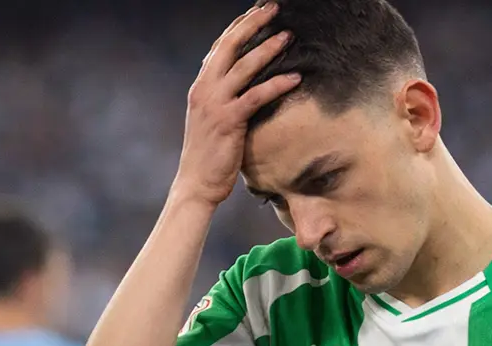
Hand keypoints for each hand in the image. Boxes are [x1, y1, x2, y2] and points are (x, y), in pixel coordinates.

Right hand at [174, 2, 301, 207]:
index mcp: (200, 86)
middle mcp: (204, 89)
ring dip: (268, 49)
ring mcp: (215, 104)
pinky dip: (276, 85)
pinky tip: (295, 77)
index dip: (238, 27)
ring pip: (244, 67)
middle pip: (230, 46)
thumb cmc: (209, 155)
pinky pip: (256, 96)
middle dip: (253, 25)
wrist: (196, 183)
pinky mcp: (228, 121)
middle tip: (273, 8)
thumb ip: (223, 99)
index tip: (256, 11)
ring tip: (289, 36)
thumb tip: (242, 87)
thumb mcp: (211, 119)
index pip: (219, 47)